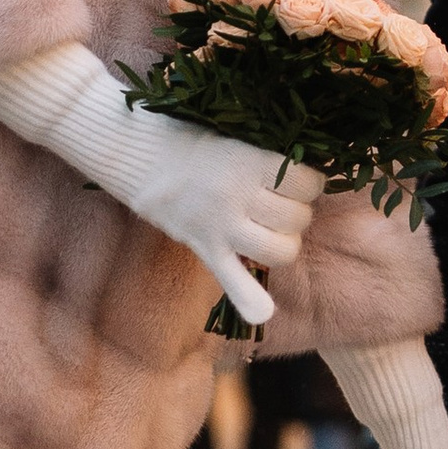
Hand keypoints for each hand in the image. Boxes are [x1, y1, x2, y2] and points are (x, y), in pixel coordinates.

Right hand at [115, 113, 321, 330]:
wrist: (136, 155)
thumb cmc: (189, 140)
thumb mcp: (232, 136)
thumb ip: (262, 158)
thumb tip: (301, 172)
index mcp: (249, 161)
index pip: (305, 183)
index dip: (311, 184)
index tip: (301, 181)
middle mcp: (239, 195)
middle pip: (295, 219)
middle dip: (298, 214)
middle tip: (282, 206)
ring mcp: (221, 226)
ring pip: (278, 251)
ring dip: (284, 245)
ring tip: (273, 234)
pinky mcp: (204, 248)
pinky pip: (232, 280)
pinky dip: (249, 300)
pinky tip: (262, 312)